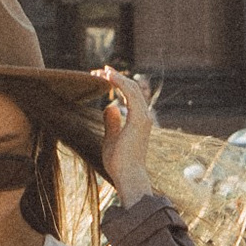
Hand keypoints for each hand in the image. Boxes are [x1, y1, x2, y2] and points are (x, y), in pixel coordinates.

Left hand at [99, 69, 157, 206]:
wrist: (127, 176)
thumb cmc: (119, 162)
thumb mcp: (112, 138)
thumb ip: (112, 122)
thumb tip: (110, 107)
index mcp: (139, 120)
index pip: (131, 94)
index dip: (118, 83)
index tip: (104, 75)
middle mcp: (145, 116)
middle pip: (132, 88)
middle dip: (116, 77)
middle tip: (100, 70)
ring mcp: (143, 117)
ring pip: (132, 88)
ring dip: (117, 77)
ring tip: (101, 71)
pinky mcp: (139, 120)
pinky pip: (130, 94)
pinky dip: (120, 83)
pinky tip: (108, 77)